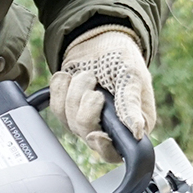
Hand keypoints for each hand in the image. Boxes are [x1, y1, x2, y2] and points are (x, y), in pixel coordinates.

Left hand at [48, 27, 155, 161]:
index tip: (96, 133)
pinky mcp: (68, 109)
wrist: (100, 38)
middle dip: (86, 103)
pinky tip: (73, 77)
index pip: (114, 153)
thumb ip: (132, 104)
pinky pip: (55, 105)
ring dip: (74, 90)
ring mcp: (86, 119)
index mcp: (131, 126)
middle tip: (94, 83)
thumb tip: (137, 131)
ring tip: (88, 76)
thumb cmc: (122, 57)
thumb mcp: (133, 76)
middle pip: (86, 132)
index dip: (103, 146)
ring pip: (67, 119)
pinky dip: (61, 86)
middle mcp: (108, 127)